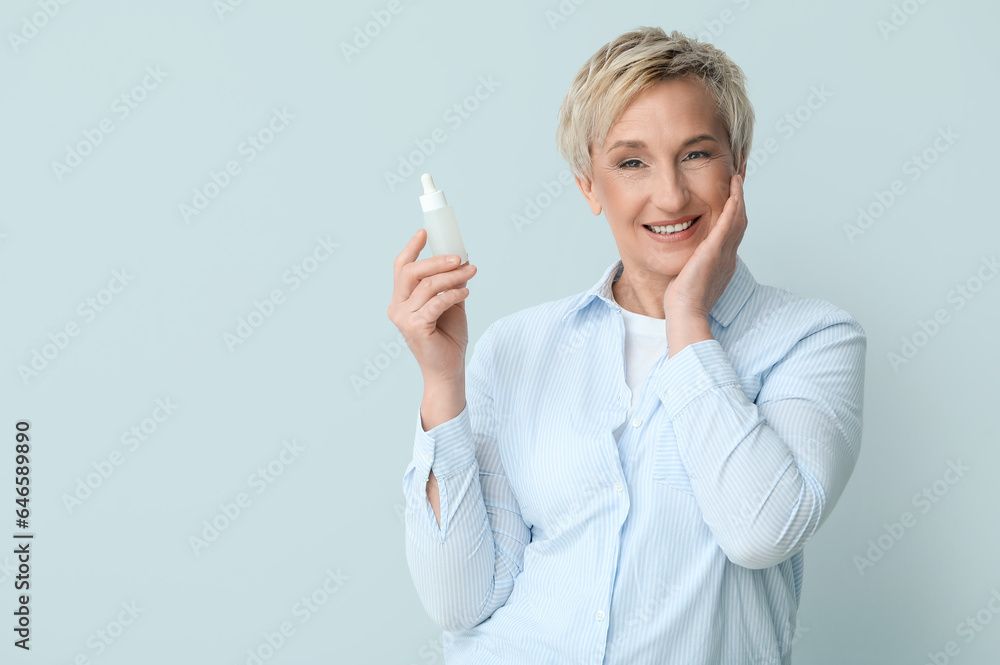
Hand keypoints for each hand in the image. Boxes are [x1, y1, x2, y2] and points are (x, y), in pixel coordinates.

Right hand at [387, 229, 477, 384]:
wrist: (448, 370)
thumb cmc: (447, 339)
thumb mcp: (450, 304)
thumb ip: (450, 284)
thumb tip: (460, 260)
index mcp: (401, 300)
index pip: (401, 268)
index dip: (411, 248)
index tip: (424, 232)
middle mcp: (397, 307)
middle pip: (411, 272)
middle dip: (437, 261)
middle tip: (459, 258)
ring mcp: (403, 318)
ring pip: (428, 285)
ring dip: (453, 276)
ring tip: (470, 272)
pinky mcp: (415, 327)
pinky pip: (436, 302)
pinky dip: (453, 294)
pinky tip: (465, 292)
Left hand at [664, 173, 746, 319]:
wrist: (686, 313)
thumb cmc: (684, 302)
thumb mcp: (691, 278)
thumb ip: (693, 266)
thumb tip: (687, 260)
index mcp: (723, 263)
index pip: (732, 233)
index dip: (734, 214)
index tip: (732, 198)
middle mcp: (728, 256)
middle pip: (740, 222)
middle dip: (740, 200)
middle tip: (738, 181)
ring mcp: (724, 254)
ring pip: (738, 219)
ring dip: (739, 197)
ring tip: (737, 179)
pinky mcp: (714, 252)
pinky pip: (728, 224)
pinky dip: (733, 206)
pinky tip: (733, 191)